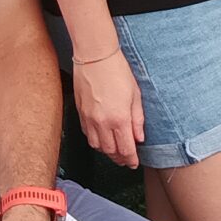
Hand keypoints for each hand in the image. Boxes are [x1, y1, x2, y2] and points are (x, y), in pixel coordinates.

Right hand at [72, 49, 143, 168]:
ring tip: (115, 150)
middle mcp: (103, 122)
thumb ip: (138, 119)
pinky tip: (102, 137)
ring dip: (107, 151)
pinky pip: (87, 134)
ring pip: (97, 146)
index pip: (126, 149)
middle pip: (110, 151)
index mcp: (119, 119)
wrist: (95, 57)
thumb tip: (139, 138)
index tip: (134, 163)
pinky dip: (95, 140)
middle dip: (119, 158)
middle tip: (126, 159)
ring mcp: (89, 119)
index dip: (131, 159)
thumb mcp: (135, 95)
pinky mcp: (80, 113)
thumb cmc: (118, 71)